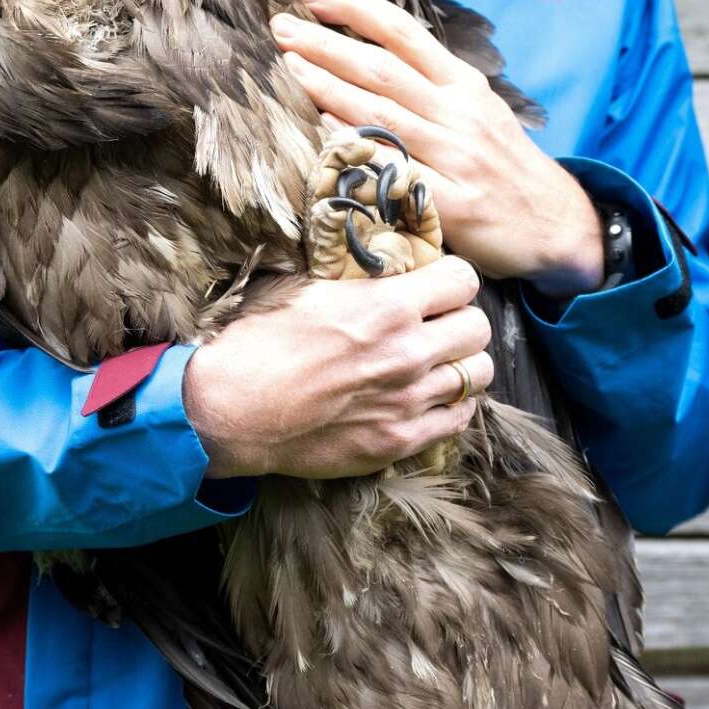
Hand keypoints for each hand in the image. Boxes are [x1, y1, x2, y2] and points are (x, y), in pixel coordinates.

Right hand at [182, 256, 493, 478]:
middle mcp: (407, 352)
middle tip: (440, 326)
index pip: (464, 280)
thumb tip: (389, 267)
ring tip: (440, 364)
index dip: (452, 281)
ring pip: (478, 374)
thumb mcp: (307, 289)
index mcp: (386, 306)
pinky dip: (453, 406)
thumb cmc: (258, 343)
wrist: (230, 410)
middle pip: (478, 327)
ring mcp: (408, 400)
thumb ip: (360, 282)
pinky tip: (430, 398)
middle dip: (461, 321)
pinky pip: (459, 419)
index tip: (439, 287)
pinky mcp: (400, 440)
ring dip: (463, 364)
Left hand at [272, 0, 603, 296]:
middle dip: (325, 45)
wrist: (556, 224)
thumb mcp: (481, 110)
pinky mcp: (452, 203)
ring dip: (328, 87)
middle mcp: (459, 114)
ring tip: (288, 68)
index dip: (356, 10)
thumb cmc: (506, 166)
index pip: (405, 33)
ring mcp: (456, 157)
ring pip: (382, 113)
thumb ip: (434, 86)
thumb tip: (372, 56)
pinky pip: (395, 169)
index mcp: (464, 85)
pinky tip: (324, 132)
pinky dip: (359, 148)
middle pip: (382, 69)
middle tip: (280, 28)